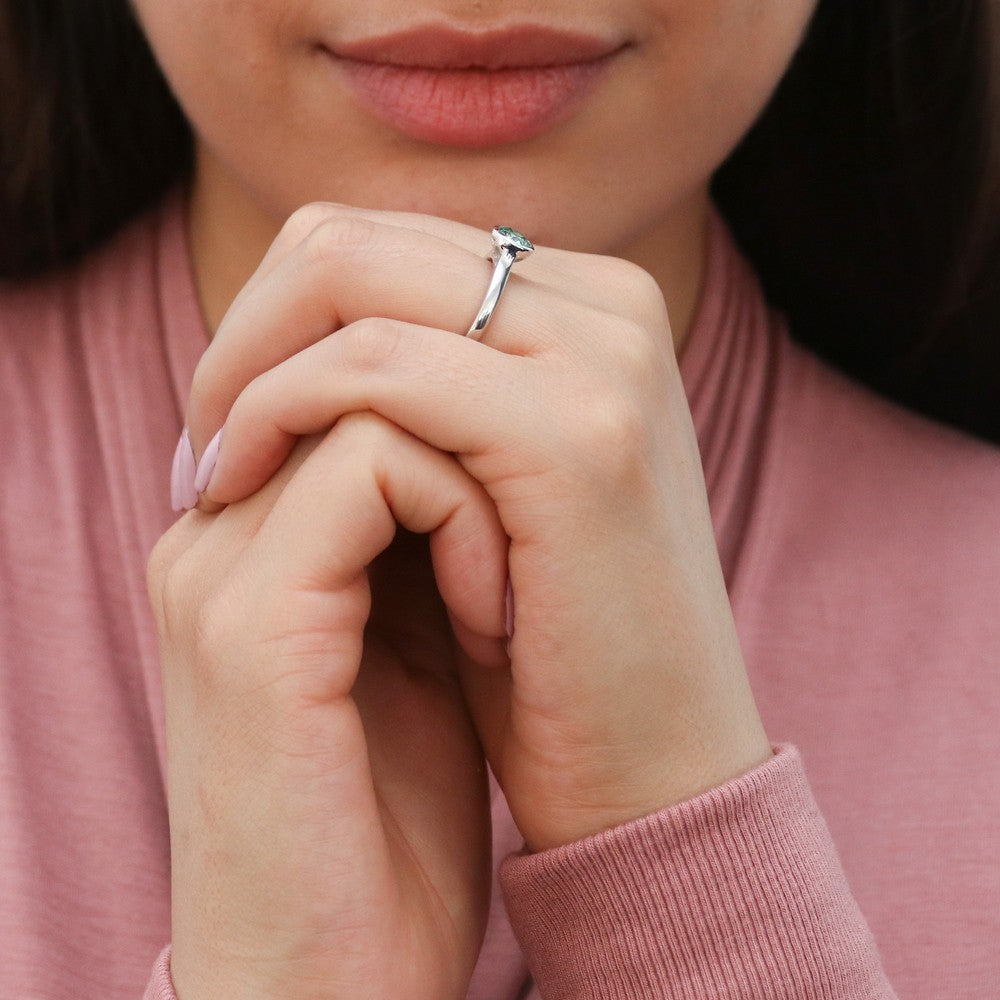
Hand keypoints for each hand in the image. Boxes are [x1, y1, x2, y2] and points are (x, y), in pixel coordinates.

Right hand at [148, 415, 505, 998]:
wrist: (332, 982)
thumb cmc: (391, 823)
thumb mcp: (402, 649)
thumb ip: (407, 538)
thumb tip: (471, 444)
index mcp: (239, 545)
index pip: (339, 385)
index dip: (448, 422)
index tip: (510, 512)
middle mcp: (212, 536)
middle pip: (348, 363)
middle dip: (458, 422)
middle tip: (519, 521)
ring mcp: (218, 567)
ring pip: (371, 392)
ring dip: (476, 470)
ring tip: (500, 591)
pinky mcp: (252, 616)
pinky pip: (378, 464)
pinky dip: (465, 520)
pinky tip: (493, 616)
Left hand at [183, 203, 772, 852]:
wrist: (656, 771)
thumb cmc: (552, 647)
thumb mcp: (486, 489)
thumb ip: (428, 391)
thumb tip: (291, 337)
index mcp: (590, 308)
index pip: (378, 244)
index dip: (273, 323)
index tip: (221, 427)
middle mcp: (609, 308)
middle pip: (351, 240)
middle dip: (242, 338)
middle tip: (201, 450)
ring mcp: (602, 360)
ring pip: (349, 282)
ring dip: (248, 381)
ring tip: (218, 485)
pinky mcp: (573, 435)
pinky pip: (373, 370)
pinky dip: (284, 419)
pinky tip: (249, 500)